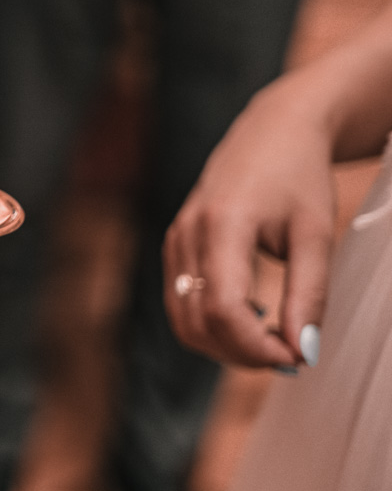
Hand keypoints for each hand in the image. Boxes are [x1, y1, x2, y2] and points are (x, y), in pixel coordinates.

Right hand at [164, 79, 335, 368]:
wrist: (272, 132)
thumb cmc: (298, 176)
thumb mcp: (315, 235)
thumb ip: (309, 294)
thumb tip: (303, 352)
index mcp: (222, 224)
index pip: (224, 309)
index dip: (256, 347)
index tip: (296, 359)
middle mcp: (187, 233)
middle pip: (197, 323)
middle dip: (242, 353)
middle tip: (290, 356)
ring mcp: (174, 240)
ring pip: (183, 320)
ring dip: (225, 345)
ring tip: (273, 340)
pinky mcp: (174, 247)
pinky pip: (181, 303)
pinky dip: (213, 324)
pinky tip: (252, 316)